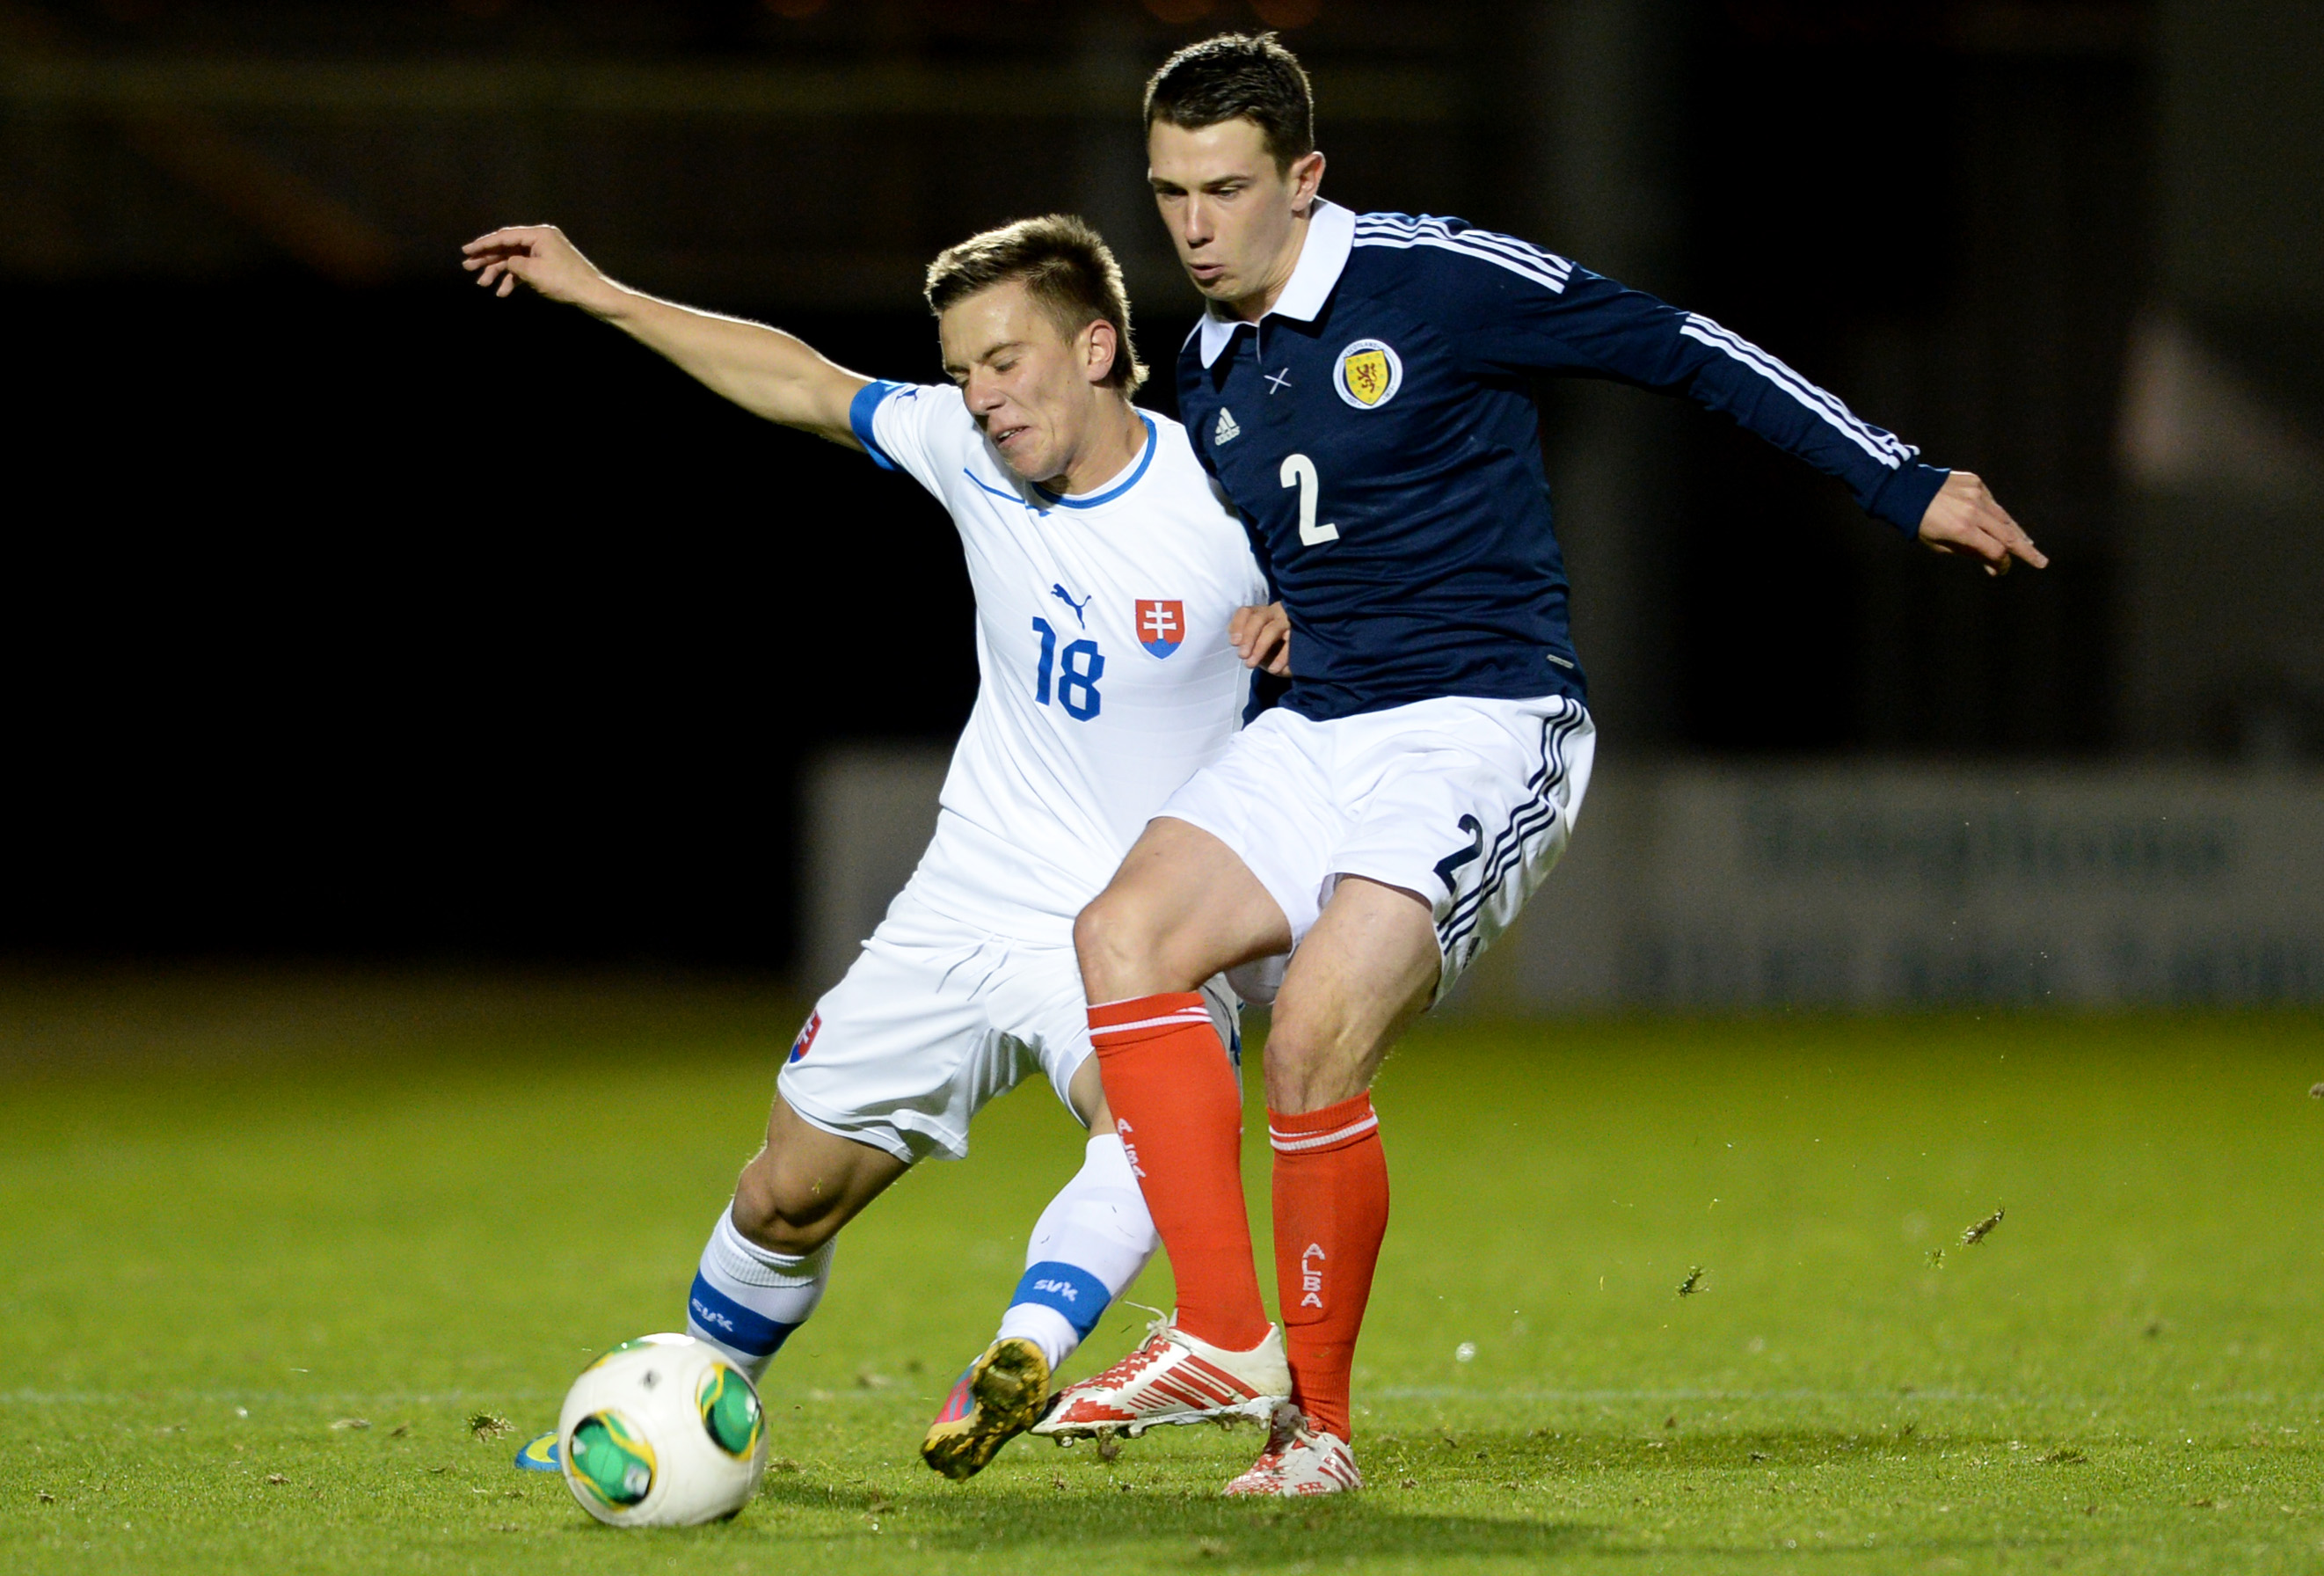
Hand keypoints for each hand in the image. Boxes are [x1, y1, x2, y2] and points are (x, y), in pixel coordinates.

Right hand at [460, 224, 617, 310]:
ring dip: (498, 271)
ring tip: (483, 284)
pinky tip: (503, 292)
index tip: (466, 250)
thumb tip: (506, 262)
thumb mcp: (533, 272)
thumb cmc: (565, 281)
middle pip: (508, 246)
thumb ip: (513, 263)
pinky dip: (514, 279)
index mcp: (539, 234)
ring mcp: (545, 252)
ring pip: (515, 259)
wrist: (592, 294)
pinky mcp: (548, 265)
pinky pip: (525, 269)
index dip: (483, 244)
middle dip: (487, 258)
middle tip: (468, 267)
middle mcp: (541, 239)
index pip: (505, 236)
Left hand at [1230, 602, 1291, 674]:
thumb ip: (1244, 642)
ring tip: (1251, 664)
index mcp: (1260, 613)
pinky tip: (1273, 669)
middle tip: (1242, 655)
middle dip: (1248, 637)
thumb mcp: (1255, 647)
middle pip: (1258, 619)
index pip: (1246, 612)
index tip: (1234, 642)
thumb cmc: (1271, 651)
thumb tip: (1237, 641)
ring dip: (1260, 647)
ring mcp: (1290, 621)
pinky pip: (1290, 644)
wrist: (1294, 663)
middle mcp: (1275, 613)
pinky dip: (1280, 658)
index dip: (1238, 625)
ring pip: (1273, 629)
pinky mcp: (1302, 634)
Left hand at [1917, 471, 2045, 576]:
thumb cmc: (1921, 524)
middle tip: (2041, 562)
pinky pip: (1993, 503)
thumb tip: (1996, 567)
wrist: (1907, 490)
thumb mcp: (1941, 545)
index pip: (1996, 550)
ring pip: (2004, 517)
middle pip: (2009, 534)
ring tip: (2027, 545)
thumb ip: (1971, 554)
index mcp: (1962, 530)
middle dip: (2026, 550)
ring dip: (2017, 533)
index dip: (2002, 563)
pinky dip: (1997, 515)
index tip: (2002, 570)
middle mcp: (1973, 510)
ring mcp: (1977, 494)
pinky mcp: (1976, 482)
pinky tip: (2001, 525)